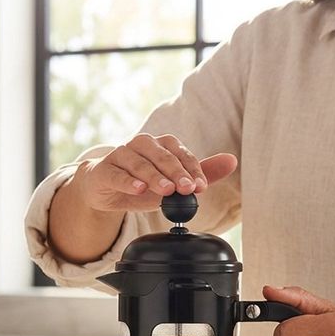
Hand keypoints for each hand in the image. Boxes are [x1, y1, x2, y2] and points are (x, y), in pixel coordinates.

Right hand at [80, 133, 236, 212]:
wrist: (102, 187)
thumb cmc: (139, 182)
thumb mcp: (171, 182)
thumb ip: (200, 173)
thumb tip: (232, 161)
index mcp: (160, 145)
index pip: (180, 153)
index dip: (192, 169)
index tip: (201, 186)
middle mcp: (141, 145)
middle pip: (161, 155)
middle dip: (177, 172)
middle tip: (187, 188)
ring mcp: (120, 155)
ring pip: (139, 163)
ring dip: (154, 176)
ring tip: (166, 190)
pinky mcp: (104, 170)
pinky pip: (117, 174)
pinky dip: (128, 181)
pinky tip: (138, 188)